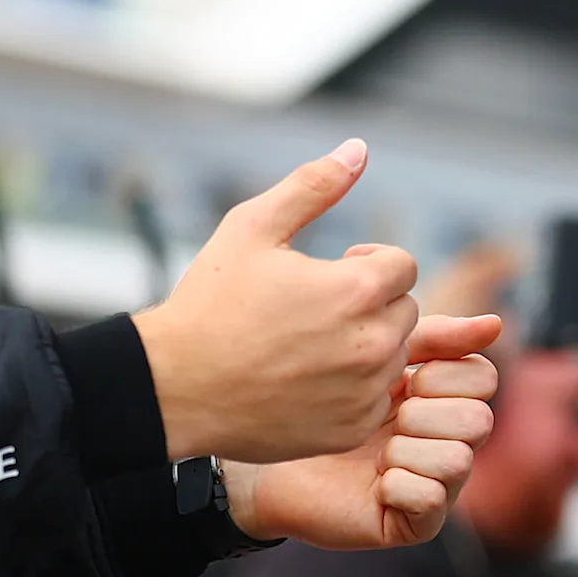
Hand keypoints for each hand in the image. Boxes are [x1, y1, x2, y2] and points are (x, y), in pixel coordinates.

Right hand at [134, 141, 420, 462]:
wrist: (173, 388)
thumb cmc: (210, 304)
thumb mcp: (252, 228)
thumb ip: (314, 186)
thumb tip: (358, 148)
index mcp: (356, 289)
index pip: (403, 265)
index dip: (367, 264)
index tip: (330, 274)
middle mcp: (372, 343)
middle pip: (404, 309)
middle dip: (369, 303)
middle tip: (315, 311)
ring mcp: (364, 391)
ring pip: (393, 355)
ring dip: (364, 345)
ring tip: (307, 346)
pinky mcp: (351, 427)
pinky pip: (377, 398)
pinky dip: (353, 389)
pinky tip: (307, 381)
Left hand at [229, 315, 502, 549]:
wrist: (272, 458)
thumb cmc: (324, 405)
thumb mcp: (379, 359)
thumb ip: (435, 339)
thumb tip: (497, 323)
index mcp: (450, 401)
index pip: (484, 378)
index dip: (440, 375)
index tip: (399, 379)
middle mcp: (454, 443)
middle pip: (478, 419)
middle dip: (421, 413)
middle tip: (383, 418)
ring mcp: (440, 485)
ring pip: (458, 459)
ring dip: (405, 450)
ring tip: (375, 454)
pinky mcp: (418, 523)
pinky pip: (430, 498)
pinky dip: (396, 485)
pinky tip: (374, 483)